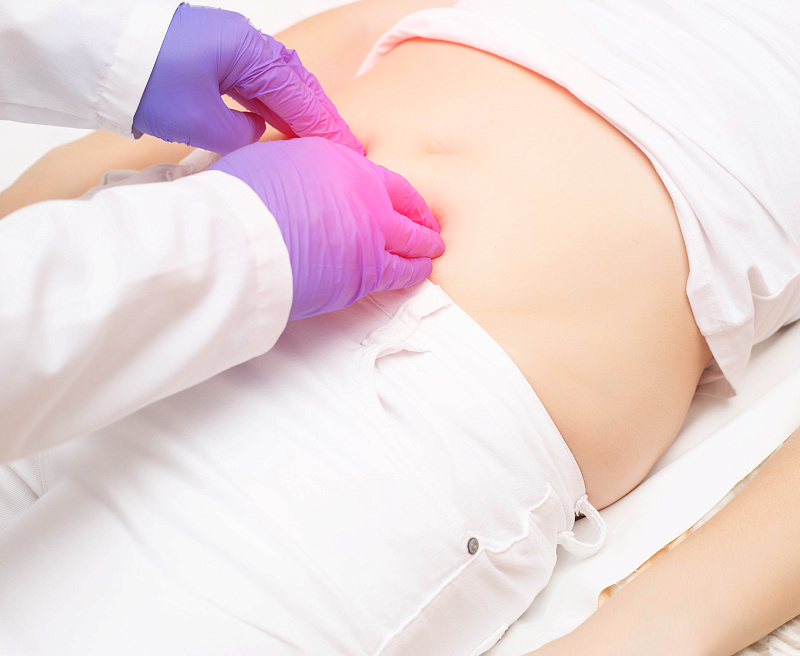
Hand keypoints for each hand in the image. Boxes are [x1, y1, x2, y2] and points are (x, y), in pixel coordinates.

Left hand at [133, 3, 360, 155]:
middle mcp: (245, 43)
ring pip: (277, 80)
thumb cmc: (146, 79)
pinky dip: (273, 102)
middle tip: (342, 144)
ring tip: (316, 138)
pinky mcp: (212, 53)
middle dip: (319, 114)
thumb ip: (241, 133)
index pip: (300, 95)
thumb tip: (256, 131)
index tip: (347, 150)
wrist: (97, 52)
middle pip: (296, 82)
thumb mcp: (200, 121)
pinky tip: (279, 121)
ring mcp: (229, 45)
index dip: (324, 126)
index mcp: (249, 52)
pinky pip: (255, 80)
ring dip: (297, 109)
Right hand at [209, 137, 444, 320]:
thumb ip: (301, 170)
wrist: (241, 238)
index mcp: (340, 161)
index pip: (384, 179)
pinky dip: (413, 271)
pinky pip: (400, 272)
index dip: (401, 195)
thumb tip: (299, 181)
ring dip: (423, 246)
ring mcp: (371, 231)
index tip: (407, 203)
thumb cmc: (241, 201)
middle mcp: (364, 192)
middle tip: (430, 228)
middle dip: (421, 219)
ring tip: (431, 252)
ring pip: (410, 240)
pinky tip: (419, 273)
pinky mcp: (367, 270)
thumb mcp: (271, 161)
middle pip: (405, 207)